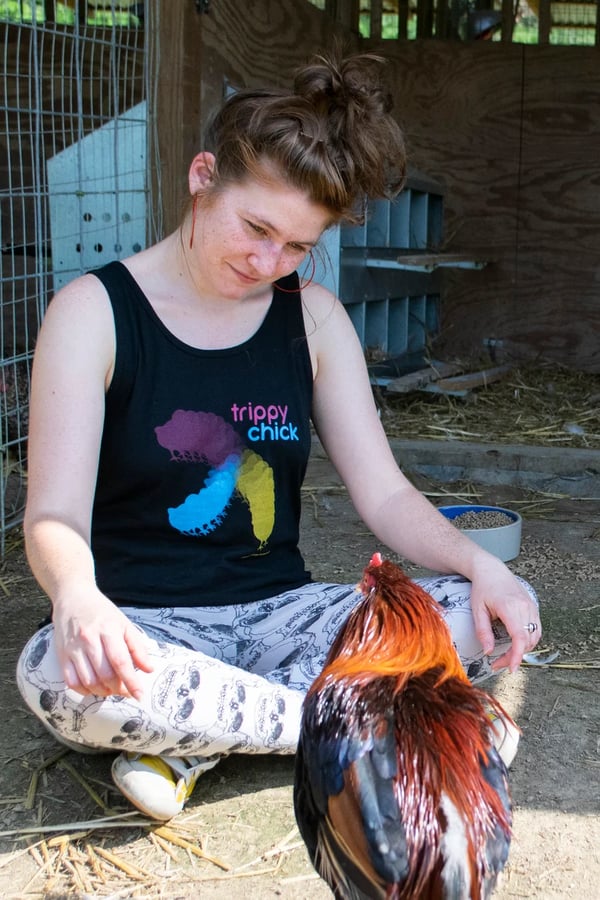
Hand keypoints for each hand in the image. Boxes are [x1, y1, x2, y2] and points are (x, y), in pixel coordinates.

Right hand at [53, 588, 153, 698]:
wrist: (73, 597)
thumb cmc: (102, 612)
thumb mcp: (124, 624)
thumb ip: (137, 647)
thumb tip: (149, 669)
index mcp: (108, 629)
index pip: (120, 661)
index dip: (131, 682)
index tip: (139, 695)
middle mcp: (89, 639)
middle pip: (105, 674)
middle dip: (118, 688)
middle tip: (125, 690)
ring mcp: (73, 648)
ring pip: (88, 680)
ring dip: (102, 691)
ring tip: (111, 689)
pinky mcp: (61, 655)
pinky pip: (71, 681)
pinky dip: (84, 690)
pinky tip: (93, 687)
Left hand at [469, 557, 540, 672]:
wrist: (492, 570)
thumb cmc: (483, 589)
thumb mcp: (477, 610)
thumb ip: (483, 632)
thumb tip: (488, 651)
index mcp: (510, 607)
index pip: (519, 637)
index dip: (517, 655)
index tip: (511, 668)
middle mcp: (525, 607)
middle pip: (527, 641)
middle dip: (514, 656)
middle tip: (497, 664)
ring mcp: (532, 607)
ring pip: (534, 637)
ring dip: (522, 650)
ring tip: (505, 657)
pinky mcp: (533, 608)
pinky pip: (536, 629)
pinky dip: (528, 641)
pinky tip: (515, 645)